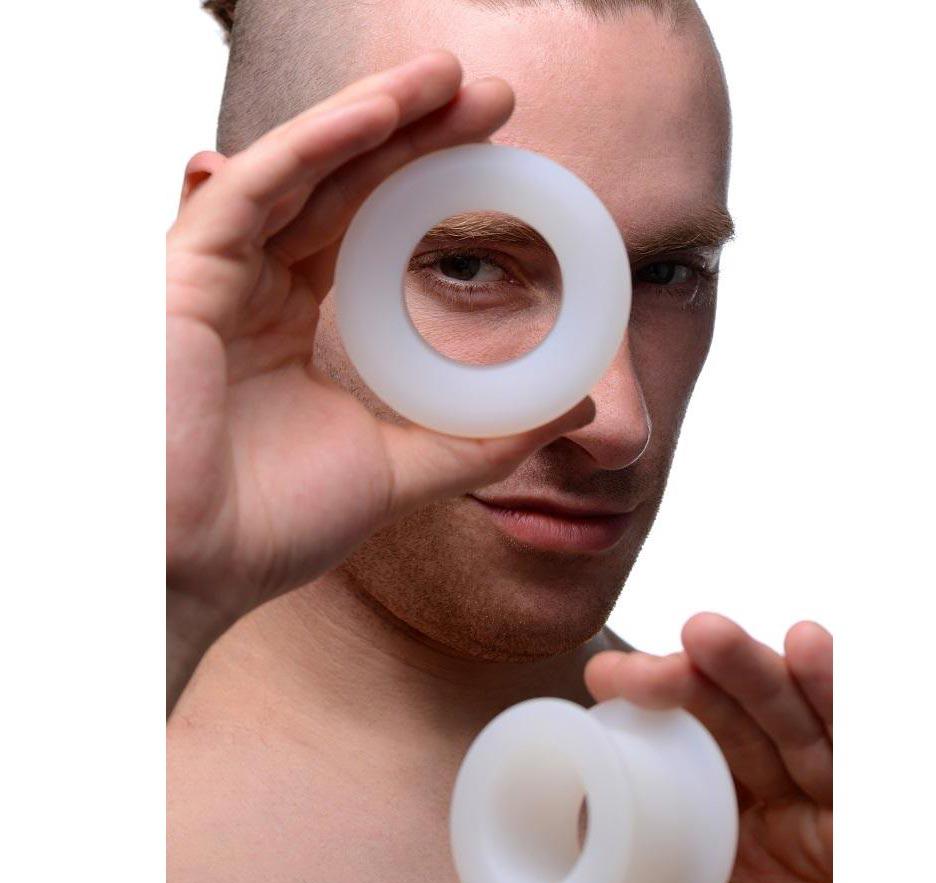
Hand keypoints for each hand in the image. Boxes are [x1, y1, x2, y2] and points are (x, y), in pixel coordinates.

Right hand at [166, 50, 594, 707]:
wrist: (197, 572)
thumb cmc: (273, 526)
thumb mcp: (402, 469)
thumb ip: (482, 438)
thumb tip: (574, 408)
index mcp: (299, 328)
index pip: (368, 230)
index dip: (428, 186)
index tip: (498, 155)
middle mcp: (258, 291)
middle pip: (341, 187)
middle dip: (415, 134)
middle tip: (491, 95)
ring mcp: (219, 279)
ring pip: (298, 170)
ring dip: (374, 116)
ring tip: (448, 77)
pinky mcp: (182, 279)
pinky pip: (251, 192)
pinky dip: (313, 146)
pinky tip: (380, 113)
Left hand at [483, 614, 832, 882]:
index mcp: (712, 818)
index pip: (680, 740)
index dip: (649, 698)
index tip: (604, 677)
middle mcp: (768, 795)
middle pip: (739, 714)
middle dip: (705, 670)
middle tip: (670, 640)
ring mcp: (821, 797)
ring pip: (793, 715)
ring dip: (760, 667)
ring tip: (714, 634)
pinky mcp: (868, 806)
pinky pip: (856, 741)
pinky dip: (834, 691)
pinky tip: (808, 645)